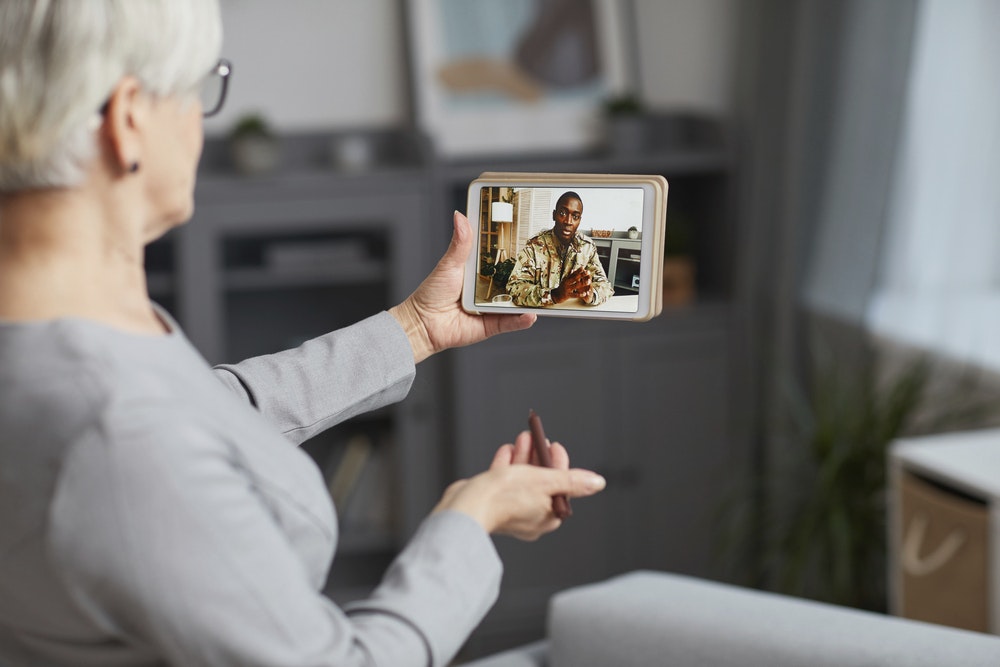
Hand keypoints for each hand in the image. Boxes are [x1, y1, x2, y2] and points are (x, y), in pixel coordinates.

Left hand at [389, 212, 535, 362]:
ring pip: (516, 302)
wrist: (422, 325)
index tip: (530, 237)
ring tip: (544, 290)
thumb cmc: (431, 295)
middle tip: (546, 264)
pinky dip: (521, 320)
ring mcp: (492, 307)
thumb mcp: (449, 265)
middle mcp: (489, 289)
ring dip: (530, 298)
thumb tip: (460, 216)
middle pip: (514, 280)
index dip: (515, 249)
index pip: (501, 258)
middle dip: (530, 274)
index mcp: (480, 271)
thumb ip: (460, 243)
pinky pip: (510, 323)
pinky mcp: (492, 325)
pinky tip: (530, 314)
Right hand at [434, 431, 605, 540]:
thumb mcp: (545, 482)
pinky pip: (503, 482)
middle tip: (538, 437)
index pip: (561, 487)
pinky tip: (507, 450)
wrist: (466, 507)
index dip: (559, 463)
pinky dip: (507, 465)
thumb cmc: (505, 497)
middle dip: (539, 457)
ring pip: (521, 479)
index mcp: (547, 518)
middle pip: (540, 482)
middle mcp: (530, 517)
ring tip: (522, 437)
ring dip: (523, 457)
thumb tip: (598, 483)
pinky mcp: (492, 503)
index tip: (555, 445)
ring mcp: (510, 511)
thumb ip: (571, 481)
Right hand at [552, 268, 592, 303]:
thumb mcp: (564, 281)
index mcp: (566, 279)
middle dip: (582, 275)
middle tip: (588, 272)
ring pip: (576, 285)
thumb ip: (569, 275)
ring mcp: (567, 289)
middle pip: (575, 278)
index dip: (578, 270)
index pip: (573, 274)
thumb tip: (573, 269)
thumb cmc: (562, 287)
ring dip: (583, 283)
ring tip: (589, 282)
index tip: (583, 267)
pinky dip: (580, 294)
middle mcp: (567, 283)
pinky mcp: (568, 295)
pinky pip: (575, 295)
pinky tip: (585, 293)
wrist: (556, 296)